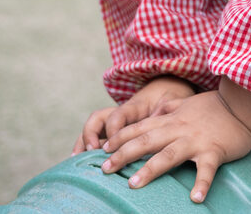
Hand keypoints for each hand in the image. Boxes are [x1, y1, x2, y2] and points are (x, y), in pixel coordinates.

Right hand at [72, 75, 195, 154]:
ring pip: (94, 128)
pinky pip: (98, 137)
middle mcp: (121, 113)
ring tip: (77, 161)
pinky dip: (87, 147)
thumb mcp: (173, 99)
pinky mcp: (118, 131)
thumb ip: (166, 110)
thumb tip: (160, 124)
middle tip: (93, 152)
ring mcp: (117, 122)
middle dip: (91, 134)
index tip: (113, 146)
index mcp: (135, 106)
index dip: (113, 130)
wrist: (170, 87)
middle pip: (98, 119)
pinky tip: (80, 162)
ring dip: (83, 142)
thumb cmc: (172, 95)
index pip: (118, 115)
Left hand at [99, 80, 250, 202]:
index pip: (140, 127)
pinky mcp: (214, 151)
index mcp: (172, 119)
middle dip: (124, 154)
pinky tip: (195, 198)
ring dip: (150, 169)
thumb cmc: (215, 106)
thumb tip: (154, 110)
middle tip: (105, 168)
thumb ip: (169, 106)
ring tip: (133, 184)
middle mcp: (179, 129)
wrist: (242, 105)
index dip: (120, 137)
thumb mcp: (187, 102)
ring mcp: (196, 140)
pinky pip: (206, 169)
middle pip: (146, 141)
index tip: (103, 147)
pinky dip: (201, 183)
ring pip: (168, 155)